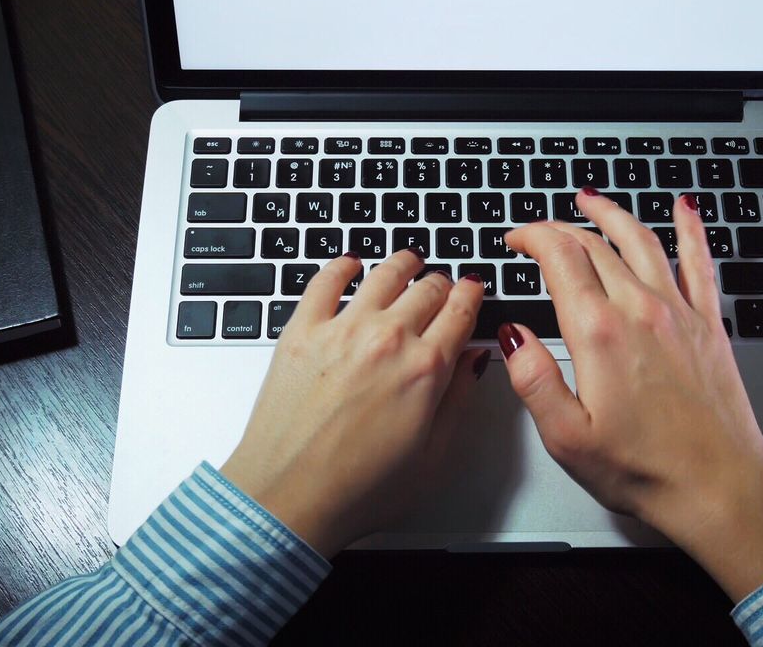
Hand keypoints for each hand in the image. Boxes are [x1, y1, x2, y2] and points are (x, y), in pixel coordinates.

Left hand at [220, 250, 488, 557]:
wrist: (288, 499)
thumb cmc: (357, 490)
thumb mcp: (433, 456)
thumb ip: (458, 399)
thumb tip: (474, 360)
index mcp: (426, 370)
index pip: (461, 311)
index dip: (472, 295)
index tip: (472, 291)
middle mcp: (387, 339)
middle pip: (427, 288)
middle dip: (441, 283)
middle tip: (441, 287)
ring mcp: (342, 330)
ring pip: (384, 273)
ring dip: (402, 263)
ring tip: (407, 262)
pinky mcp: (301, 331)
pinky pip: (325, 280)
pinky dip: (342, 266)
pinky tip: (350, 264)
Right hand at [499, 189, 762, 601]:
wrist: (718, 487)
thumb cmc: (646, 469)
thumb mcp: (566, 436)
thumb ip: (533, 379)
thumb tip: (513, 335)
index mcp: (598, 333)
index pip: (560, 259)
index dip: (533, 237)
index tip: (516, 239)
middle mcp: (640, 310)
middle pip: (595, 245)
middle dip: (561, 228)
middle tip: (541, 231)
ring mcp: (679, 312)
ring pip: (642, 241)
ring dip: (613, 214)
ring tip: (592, 200)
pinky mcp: (708, 325)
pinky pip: (699, 261)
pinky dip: (690, 229)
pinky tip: (685, 209)